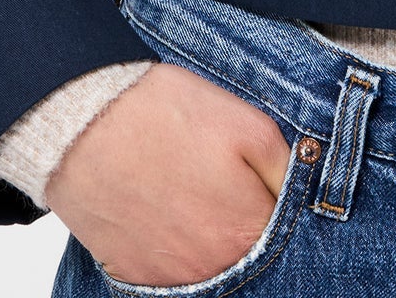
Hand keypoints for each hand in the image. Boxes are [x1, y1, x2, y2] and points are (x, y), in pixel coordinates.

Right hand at [46, 60, 291, 285]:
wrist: (87, 125)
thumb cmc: (168, 116)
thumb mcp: (250, 125)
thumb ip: (288, 171)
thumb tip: (308, 197)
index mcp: (248, 233)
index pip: (287, 238)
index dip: (275, 206)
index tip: (261, 186)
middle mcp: (214, 271)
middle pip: (248, 258)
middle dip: (243, 223)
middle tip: (222, 186)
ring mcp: (170, 281)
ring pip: (210, 268)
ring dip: (208, 237)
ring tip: (191, 193)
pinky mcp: (134, 279)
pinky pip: (170, 276)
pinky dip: (174, 248)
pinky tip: (165, 209)